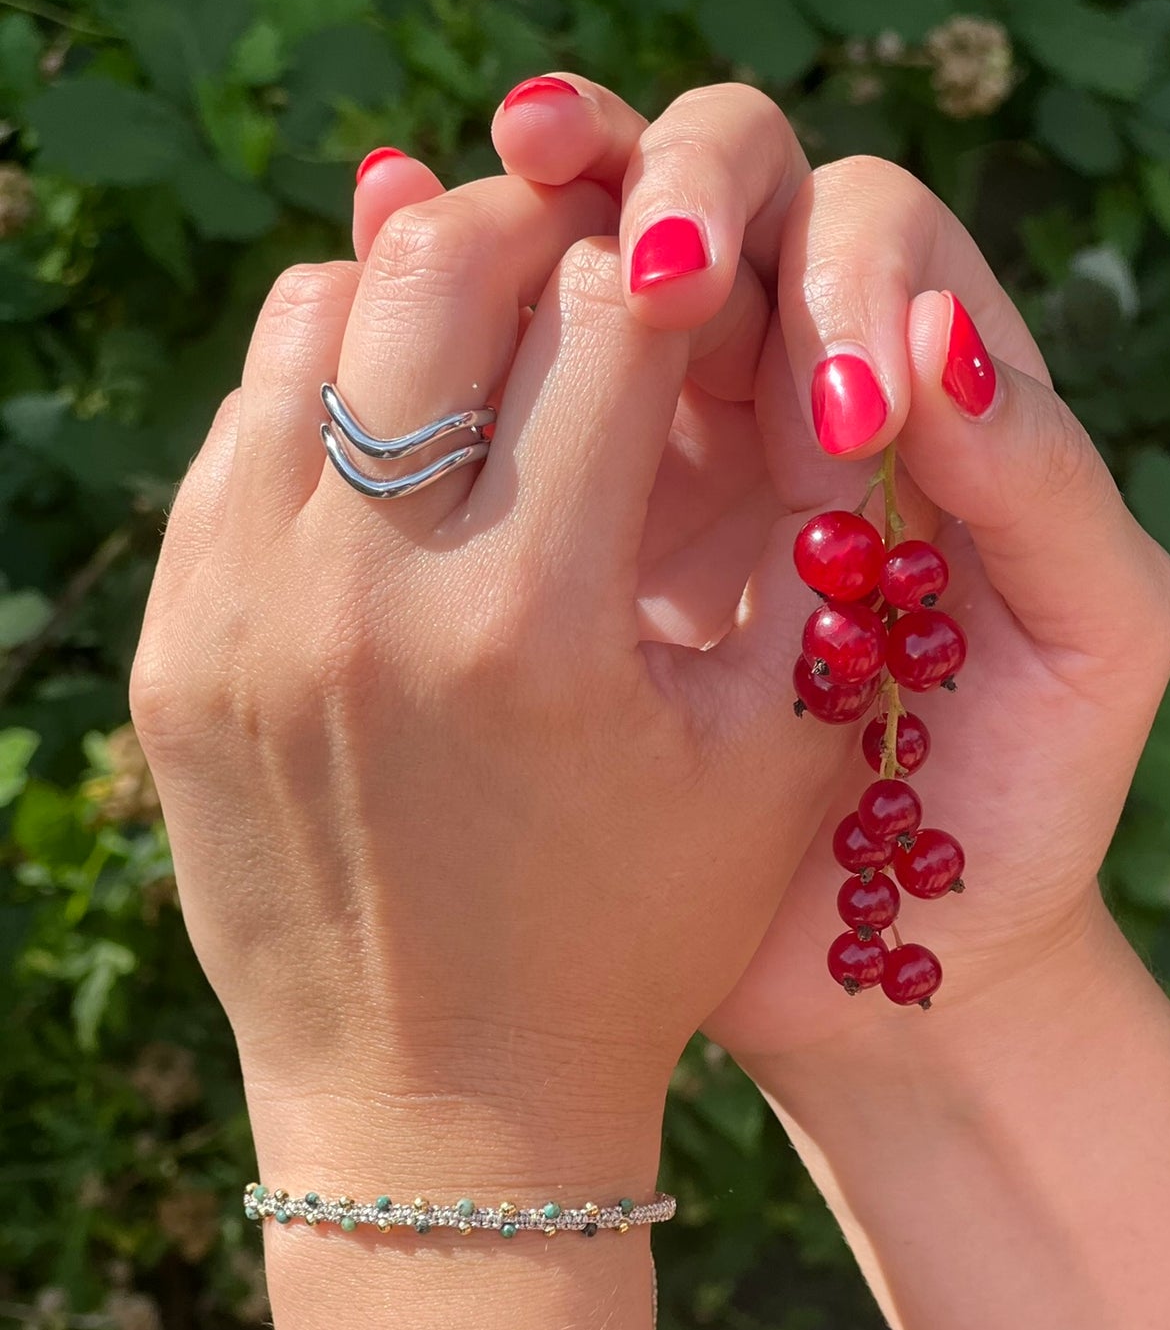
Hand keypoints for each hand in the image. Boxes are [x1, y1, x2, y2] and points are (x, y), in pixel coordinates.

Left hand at [130, 164, 863, 1184]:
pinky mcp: (178, 649)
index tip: (699, 269)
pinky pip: (240, 435)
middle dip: (541, 227)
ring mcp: (246, 618)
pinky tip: (397, 441)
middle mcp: (372, 601)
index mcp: (544, 627)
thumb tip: (831, 386)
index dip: (678, 261)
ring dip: (417, 292)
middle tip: (590, 250)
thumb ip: (822, 571)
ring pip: (317, 322)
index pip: (617, 315)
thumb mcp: (777, 769)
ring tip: (490, 335)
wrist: (442, 1102)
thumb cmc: (637, 938)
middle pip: (446, 269)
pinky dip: (325, 393)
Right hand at [384, 78, 1169, 1069]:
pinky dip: (469, 341)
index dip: (839, 275)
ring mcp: (680, 464)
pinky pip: (523, 409)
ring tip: (481, 201)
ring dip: (546, 226)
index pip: (868, 228)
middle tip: (642, 266)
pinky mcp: (584, 547)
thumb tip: (935, 344)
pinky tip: (400, 297)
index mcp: (934, 392)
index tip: (841, 422)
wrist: (903, 968)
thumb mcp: (1095, 641)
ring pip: (604, 282)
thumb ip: (1048, 485)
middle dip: (673, 186)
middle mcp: (799, 394)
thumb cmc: (1022, 808)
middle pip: (728, 205)